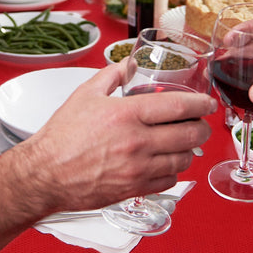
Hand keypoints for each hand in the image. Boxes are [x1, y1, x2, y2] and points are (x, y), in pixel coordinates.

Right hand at [23, 61, 216, 212]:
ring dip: (188, 151)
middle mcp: (137, 142)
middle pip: (189, 135)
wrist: (44, 174)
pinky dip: (172, 171)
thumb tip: (128, 64)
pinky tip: (165, 163)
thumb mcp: (84, 95)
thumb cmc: (61, 137)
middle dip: (202, 129)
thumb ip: (111, 75)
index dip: (201, 104)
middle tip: (201, 125)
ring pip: (183, 160)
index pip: (179, 106)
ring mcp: (138, 168)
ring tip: (183, 143)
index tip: (208, 103)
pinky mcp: (134, 189)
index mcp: (127, 114)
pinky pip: (169, 180)